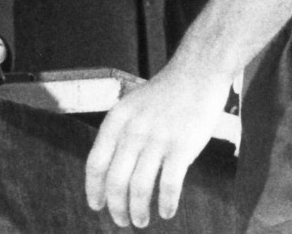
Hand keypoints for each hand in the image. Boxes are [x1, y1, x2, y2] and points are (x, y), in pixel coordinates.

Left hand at [85, 57, 230, 226]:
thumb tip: (110, 170)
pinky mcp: (182, 146)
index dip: (94, 189)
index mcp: (117, 119)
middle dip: (116, 207)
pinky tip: (166, 211)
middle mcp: (133, 130)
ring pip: (140, 188)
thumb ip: (121, 133)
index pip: (95, 162)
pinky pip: (169, 185)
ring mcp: (157, 138)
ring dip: (138, 210)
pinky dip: (166, 203)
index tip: (96, 205)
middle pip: (115, 180)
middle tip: (121, 221)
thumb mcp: (132, 105)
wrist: (197, 73)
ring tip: (141, 220)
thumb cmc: (165, 93)